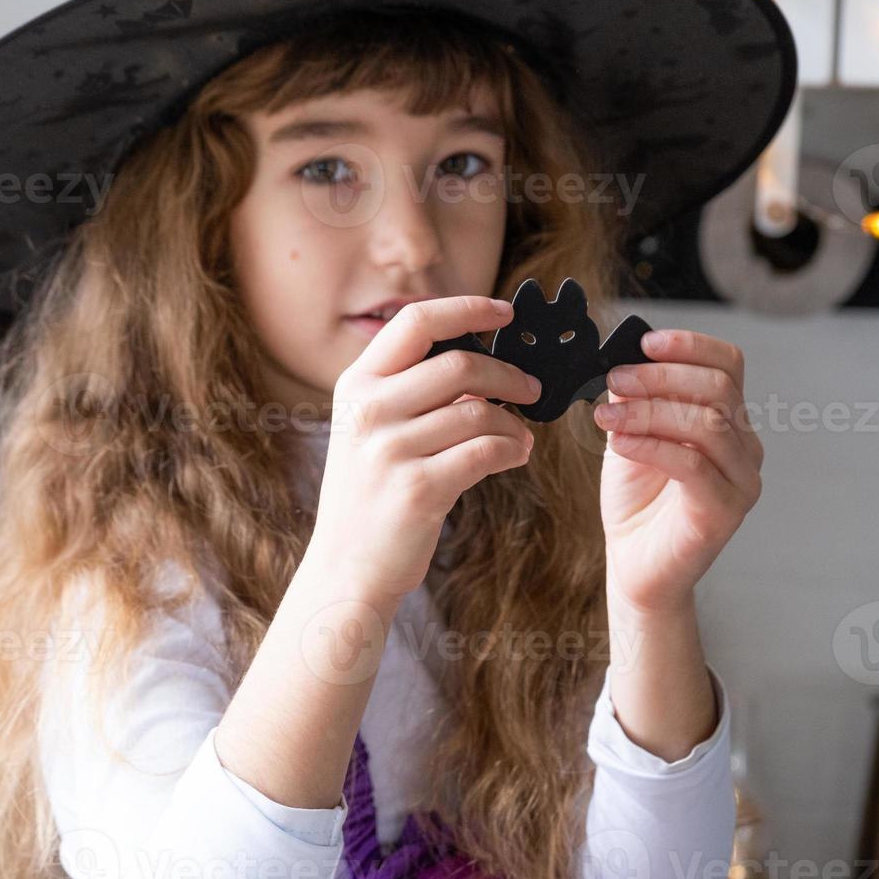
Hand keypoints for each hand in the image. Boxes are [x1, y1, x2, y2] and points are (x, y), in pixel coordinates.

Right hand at [311, 295, 541, 605]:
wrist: (346, 569)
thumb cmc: (370, 496)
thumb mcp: (371, 431)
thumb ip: (412, 392)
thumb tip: (482, 363)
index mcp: (356, 385)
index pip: (415, 321)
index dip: (467, 309)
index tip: (506, 313)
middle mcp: (369, 410)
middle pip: (459, 364)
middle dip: (508, 373)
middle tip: (532, 388)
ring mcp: (390, 449)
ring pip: (479, 411)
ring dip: (513, 422)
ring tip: (521, 436)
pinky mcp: (418, 488)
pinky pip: (486, 451)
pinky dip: (512, 449)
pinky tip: (515, 455)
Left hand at [592, 329, 763, 612]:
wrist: (635, 564)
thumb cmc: (636, 500)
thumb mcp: (630, 433)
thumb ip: (634, 397)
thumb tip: (622, 356)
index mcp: (728, 420)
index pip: (728, 364)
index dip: (689, 345)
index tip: (644, 342)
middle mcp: (744, 446)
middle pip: (718, 388)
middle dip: (660, 376)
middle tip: (613, 378)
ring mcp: (741, 480)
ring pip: (708, 423)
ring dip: (649, 410)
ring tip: (605, 415)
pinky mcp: (725, 511)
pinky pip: (693, 464)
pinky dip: (652, 445)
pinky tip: (618, 442)